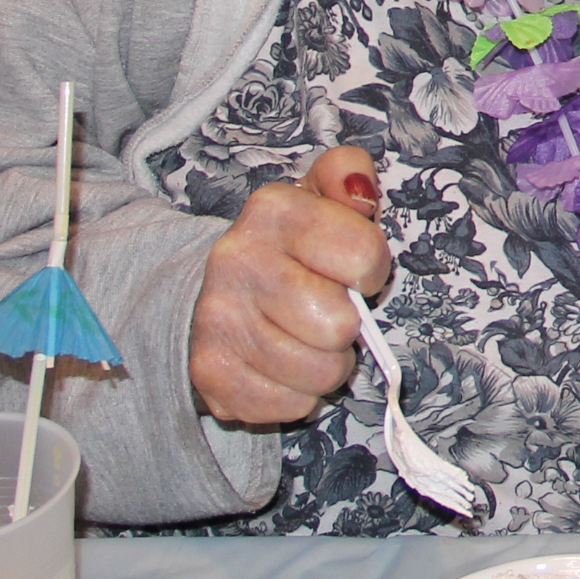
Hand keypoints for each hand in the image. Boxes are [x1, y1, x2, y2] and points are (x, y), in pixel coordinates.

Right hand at [189, 145, 393, 424]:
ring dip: (326, 364)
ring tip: (306, 339)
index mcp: (273, 210)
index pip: (363, 255)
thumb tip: (361, 193)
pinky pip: (292, 405)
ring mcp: (218, 320)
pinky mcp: (211, 375)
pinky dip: (298, 394)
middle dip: (347, 325)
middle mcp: (237, 260)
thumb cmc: (288, 248)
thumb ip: (347, 173)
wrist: (209, 293)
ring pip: (321, 372)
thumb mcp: (318, 197)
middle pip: (340, 324)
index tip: (352, 270)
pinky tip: (281, 366)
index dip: (370, 270)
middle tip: (328, 312)